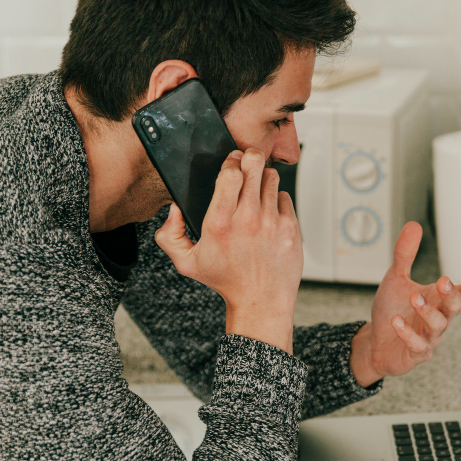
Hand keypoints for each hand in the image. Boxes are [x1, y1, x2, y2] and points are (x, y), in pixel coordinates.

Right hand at [154, 149, 302, 352]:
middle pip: (253, 164)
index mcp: (220, 223)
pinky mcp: (290, 228)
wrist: (261, 301)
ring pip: (271, 177)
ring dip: (263, 178)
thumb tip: (173, 210)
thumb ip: (169, 235)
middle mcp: (247, 219)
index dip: (229, 164)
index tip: (230, 167)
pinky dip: (277, 200)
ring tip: (257, 189)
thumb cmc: (226, 281)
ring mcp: (271, 222)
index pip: (229, 173)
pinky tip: (269, 212)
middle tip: (246, 165)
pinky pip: (285, 197)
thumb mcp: (187, 263)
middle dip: (248, 159)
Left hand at [349, 222, 460, 385]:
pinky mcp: (415, 352)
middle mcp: (438, 318)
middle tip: (443, 282)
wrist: (376, 343)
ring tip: (414, 297)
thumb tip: (413, 225)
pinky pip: (417, 345)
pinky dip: (407, 333)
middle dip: (451, 295)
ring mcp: (428, 337)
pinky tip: (396, 321)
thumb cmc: (392, 311)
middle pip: (454, 308)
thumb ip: (405, 254)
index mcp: (438, 300)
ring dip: (426, 311)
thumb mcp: (395, 279)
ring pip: (437, 326)